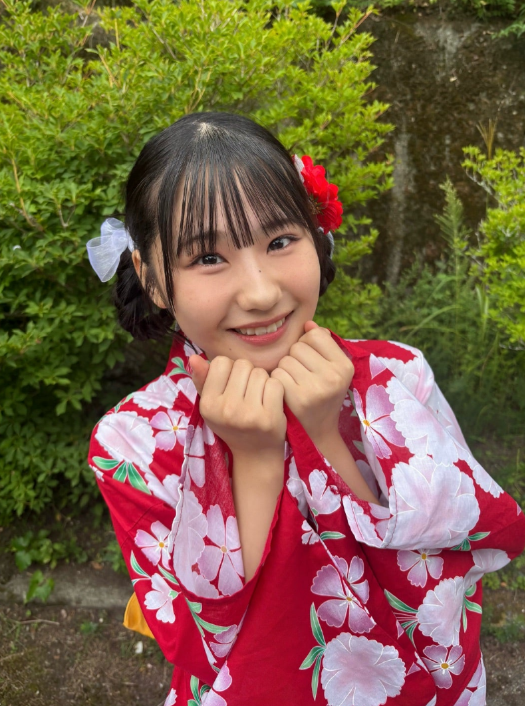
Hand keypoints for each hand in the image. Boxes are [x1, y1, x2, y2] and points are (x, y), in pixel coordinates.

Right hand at [189, 355, 285, 461]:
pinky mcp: (270, 417)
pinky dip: (275, 389)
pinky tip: (270, 402)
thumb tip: (194, 357)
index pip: (221, 362)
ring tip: (258, 398)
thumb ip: (202, 379)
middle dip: (248, 374)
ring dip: (262, 381)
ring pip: (260, 373)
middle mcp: (226, 409)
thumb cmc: (232, 424)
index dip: (230, 370)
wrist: (255, 454)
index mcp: (208, 404)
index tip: (231, 385)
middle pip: (243, 364)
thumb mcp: (212, 404)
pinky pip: (275, 383)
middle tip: (247, 393)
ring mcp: (248, 414)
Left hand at [270, 321, 353, 444]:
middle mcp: (334, 376)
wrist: (317, 432)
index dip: (307, 345)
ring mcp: (316, 388)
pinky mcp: (297, 398)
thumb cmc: (321, 395)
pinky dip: (277, 382)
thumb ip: (321, 344)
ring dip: (284, 370)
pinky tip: (285, 393)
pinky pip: (277, 375)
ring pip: (285, 360)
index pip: (316, 335)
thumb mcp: (331, 370)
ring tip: (294, 384)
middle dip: (294, 358)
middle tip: (300, 376)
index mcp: (345, 366)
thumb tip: (307, 323)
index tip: (310, 361)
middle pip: (298, 347)